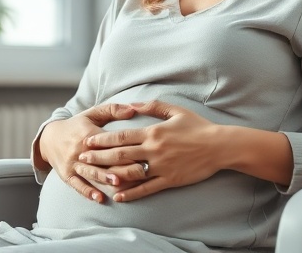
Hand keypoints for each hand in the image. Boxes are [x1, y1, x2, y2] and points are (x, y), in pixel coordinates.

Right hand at [38, 103, 136, 202]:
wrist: (49, 138)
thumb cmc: (77, 126)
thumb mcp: (92, 114)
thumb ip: (113, 110)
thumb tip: (133, 110)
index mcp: (89, 135)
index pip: (110, 143)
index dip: (126, 149)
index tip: (144, 153)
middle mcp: (80, 150)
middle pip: (103, 160)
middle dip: (121, 166)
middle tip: (140, 172)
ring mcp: (73, 164)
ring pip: (91, 173)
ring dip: (105, 178)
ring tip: (118, 183)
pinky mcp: (67, 175)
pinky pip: (77, 185)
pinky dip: (88, 192)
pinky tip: (99, 198)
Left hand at [75, 100, 223, 201]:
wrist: (219, 146)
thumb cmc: (197, 126)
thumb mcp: (175, 111)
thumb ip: (152, 106)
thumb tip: (132, 105)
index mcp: (153, 132)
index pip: (121, 136)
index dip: (102, 139)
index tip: (88, 141)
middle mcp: (154, 150)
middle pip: (120, 154)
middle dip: (99, 156)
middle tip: (82, 157)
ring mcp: (161, 166)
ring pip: (131, 172)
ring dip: (110, 175)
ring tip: (95, 176)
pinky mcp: (170, 180)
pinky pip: (147, 188)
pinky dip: (131, 192)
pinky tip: (119, 195)